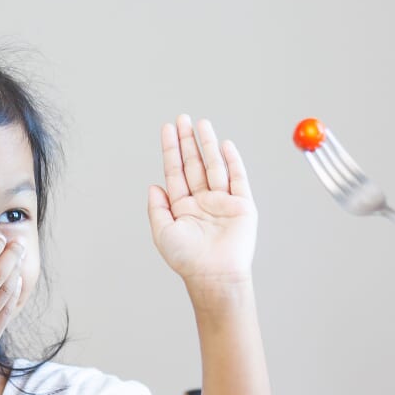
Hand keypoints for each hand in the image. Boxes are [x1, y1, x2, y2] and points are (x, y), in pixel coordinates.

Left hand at [149, 115, 257, 285]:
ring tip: (202, 124)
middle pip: (194, 164)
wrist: (214, 275)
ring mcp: (222, 202)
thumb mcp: (162, 233)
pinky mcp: (242, 206)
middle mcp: (202, 201)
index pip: (175, 171)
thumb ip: (156, 208)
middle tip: (183, 118)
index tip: (167, 129)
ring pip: (214, 166)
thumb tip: (153, 186)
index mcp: (182, 207)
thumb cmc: (187, 260)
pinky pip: (237, 178)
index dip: (171, 149)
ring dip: (208, 145)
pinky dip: (232, 160)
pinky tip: (225, 145)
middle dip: (188, 141)